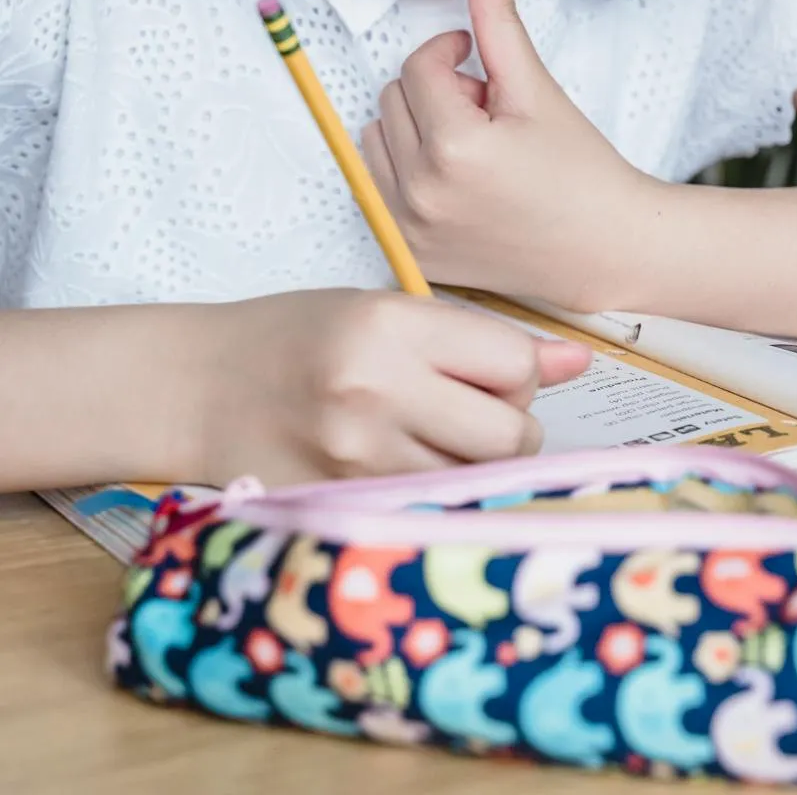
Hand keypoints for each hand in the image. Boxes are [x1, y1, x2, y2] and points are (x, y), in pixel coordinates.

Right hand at [193, 287, 589, 485]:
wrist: (195, 386)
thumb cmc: (294, 336)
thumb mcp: (382, 310)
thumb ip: (478, 339)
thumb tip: (577, 363)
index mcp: (390, 326)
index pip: (515, 365)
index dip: (516, 374)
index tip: (488, 375)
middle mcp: (376, 392)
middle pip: (511, 434)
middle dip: (509, 428)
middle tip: (468, 414)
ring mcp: (356, 458)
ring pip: (476, 483)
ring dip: (474, 469)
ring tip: (430, 442)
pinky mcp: (338, 505)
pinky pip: (429, 511)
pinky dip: (435, 498)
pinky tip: (403, 472)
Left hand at [362, 0, 652, 309]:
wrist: (603, 250)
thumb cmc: (579, 170)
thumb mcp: (536, 89)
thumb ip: (498, 22)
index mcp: (453, 147)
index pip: (418, 66)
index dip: (452, 55)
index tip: (482, 69)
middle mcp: (419, 193)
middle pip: (392, 99)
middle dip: (437, 95)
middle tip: (488, 116)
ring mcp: (408, 229)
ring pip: (375, 139)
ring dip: (415, 130)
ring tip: (472, 149)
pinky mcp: (406, 254)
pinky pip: (375, 185)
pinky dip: (404, 171)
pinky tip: (456, 181)